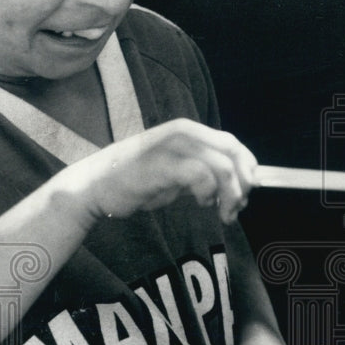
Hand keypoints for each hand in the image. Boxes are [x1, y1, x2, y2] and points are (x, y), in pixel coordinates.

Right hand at [53, 118, 258, 226]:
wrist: (96, 186)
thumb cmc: (139, 179)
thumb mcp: (178, 171)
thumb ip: (206, 172)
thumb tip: (241, 185)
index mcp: (190, 131)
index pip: (234, 144)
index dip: (248, 168)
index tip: (247, 192)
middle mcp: (184, 133)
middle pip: (234, 153)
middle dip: (244, 184)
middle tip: (238, 207)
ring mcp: (172, 147)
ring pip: (223, 167)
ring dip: (231, 195)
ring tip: (224, 212)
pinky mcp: (162, 165)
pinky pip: (201, 176)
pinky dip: (209, 194)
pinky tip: (202, 203)